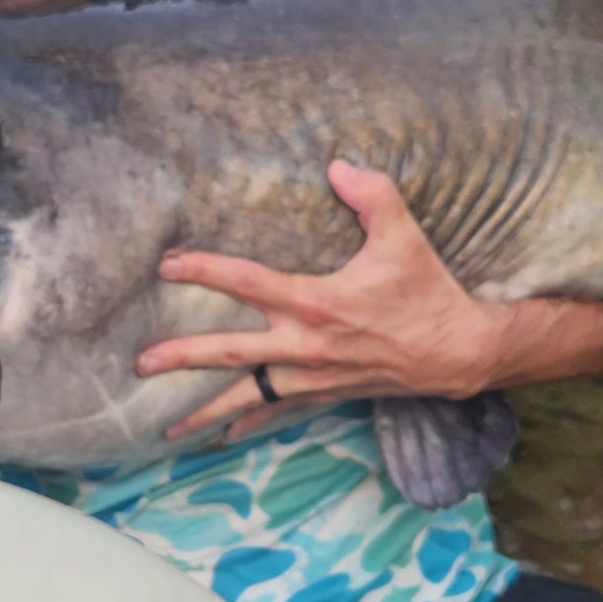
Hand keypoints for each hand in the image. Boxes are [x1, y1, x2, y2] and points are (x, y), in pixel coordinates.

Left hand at [136, 160, 602, 444]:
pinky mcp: (326, 394)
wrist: (460, 351)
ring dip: (206, 410)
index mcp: (316, 302)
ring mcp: (313, 377)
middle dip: (183, 358)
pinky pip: (278, 412)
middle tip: (142, 364)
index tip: (167, 266)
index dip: (204, 271)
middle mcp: (306, 346)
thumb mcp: (404, 234)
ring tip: (165, 427)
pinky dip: (249, 424)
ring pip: (249, 395)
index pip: (247, 284)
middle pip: (231, 353)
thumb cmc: (428, 291)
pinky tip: (220, 437)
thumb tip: (337, 164)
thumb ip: (371, 193)